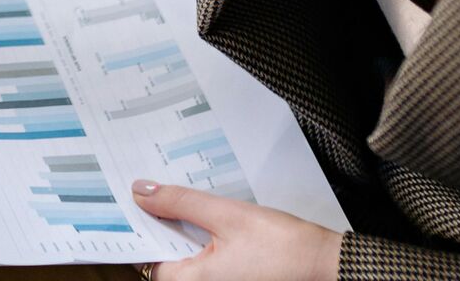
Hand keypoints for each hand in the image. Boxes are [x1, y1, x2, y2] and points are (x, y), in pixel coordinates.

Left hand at [133, 180, 343, 280]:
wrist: (329, 267)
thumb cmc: (283, 247)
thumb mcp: (227, 215)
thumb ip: (181, 204)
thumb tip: (140, 193)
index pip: (148, 258)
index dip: (137, 229)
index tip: (129, 201)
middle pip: (166, 261)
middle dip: (158, 227)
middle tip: (149, 192)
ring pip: (186, 261)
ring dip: (179, 234)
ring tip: (174, 199)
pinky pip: (206, 265)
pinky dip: (199, 243)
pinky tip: (202, 219)